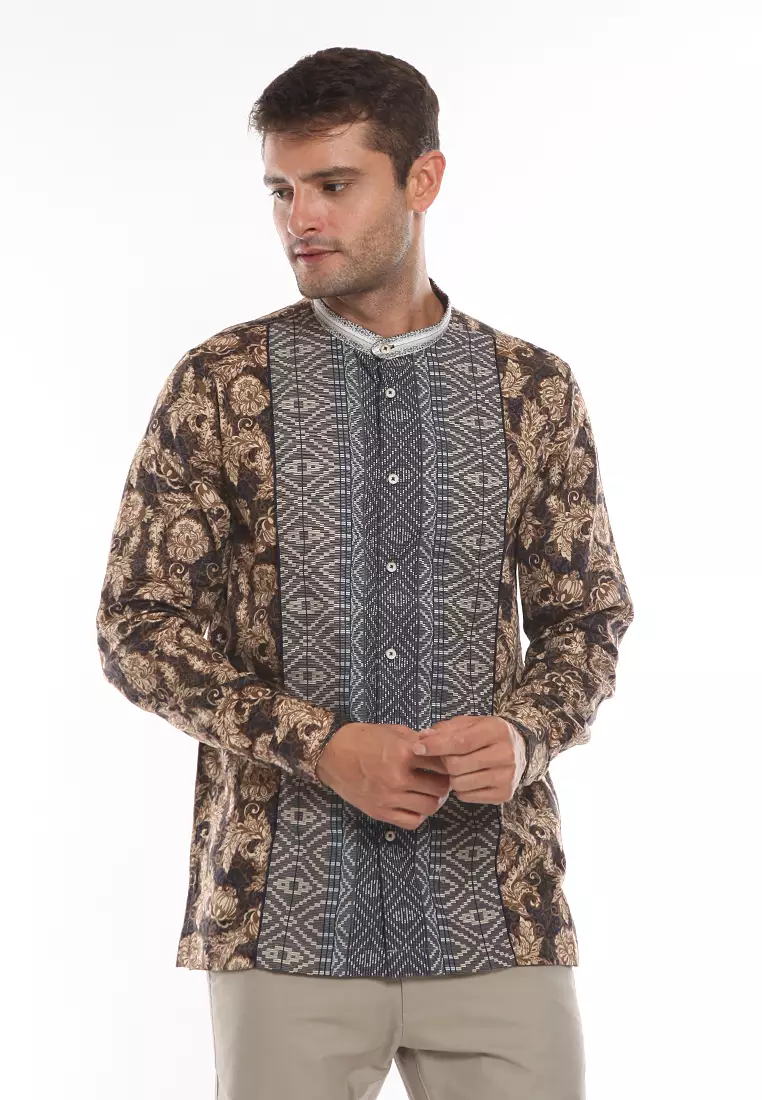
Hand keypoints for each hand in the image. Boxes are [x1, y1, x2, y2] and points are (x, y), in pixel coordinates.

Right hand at [315, 722, 452, 829]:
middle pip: (440, 788)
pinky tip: (415, 804)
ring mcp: (389, 798)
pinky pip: (412, 821)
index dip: (448, 764)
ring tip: (429, 792)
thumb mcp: (393, 731)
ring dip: (434, 800)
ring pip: (429, 807)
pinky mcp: (380, 812)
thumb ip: (418, 741)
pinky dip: (419, 814)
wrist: (331, 754)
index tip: (447, 764)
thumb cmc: (362, 738)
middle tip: (441, 779)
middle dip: (444, 783)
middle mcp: (398, 778)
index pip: (441, 764)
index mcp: (404, 753)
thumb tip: (439, 748)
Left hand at [412, 714, 526, 803]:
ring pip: (460, 783)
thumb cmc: (486, 735)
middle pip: (457, 765)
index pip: (460, 742)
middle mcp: (506, 754)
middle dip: (444, 762)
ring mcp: (507, 776)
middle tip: (446, 757)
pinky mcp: (504, 794)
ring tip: (459, 767)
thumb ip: (445, 730)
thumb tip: (422, 739)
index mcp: (497, 730)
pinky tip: (468, 777)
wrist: (519, 750)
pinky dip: (461, 789)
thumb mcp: (469, 724)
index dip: (436, 746)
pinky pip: (467, 796)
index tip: (418, 747)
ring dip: (452, 777)